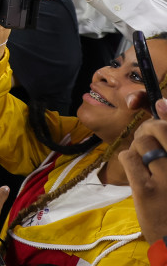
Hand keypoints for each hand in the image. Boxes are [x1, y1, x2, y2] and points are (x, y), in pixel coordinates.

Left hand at [118, 105, 166, 241]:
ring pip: (142, 141)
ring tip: (144, 162)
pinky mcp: (147, 189)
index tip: (155, 103)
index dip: (163, 107)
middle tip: (148, 143)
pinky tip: (137, 171)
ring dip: (137, 147)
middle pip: (158, 127)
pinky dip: (128, 159)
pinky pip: (128, 156)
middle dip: (148, 130)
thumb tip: (161, 103)